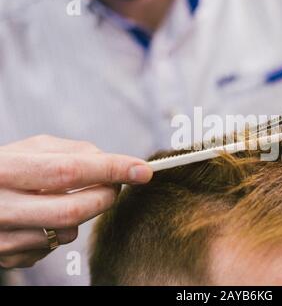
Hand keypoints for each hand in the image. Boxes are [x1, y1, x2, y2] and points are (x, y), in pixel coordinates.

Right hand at [0, 135, 152, 268]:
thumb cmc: (4, 169)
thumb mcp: (29, 149)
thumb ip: (71, 151)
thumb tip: (110, 162)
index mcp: (4, 171)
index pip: (69, 170)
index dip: (111, 169)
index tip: (143, 170)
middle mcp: (0, 208)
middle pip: (75, 209)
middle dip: (106, 196)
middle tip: (114, 184)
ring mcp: (3, 238)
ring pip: (68, 232)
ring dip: (83, 213)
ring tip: (66, 197)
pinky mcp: (9, 258)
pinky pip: (54, 247)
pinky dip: (62, 230)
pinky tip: (45, 217)